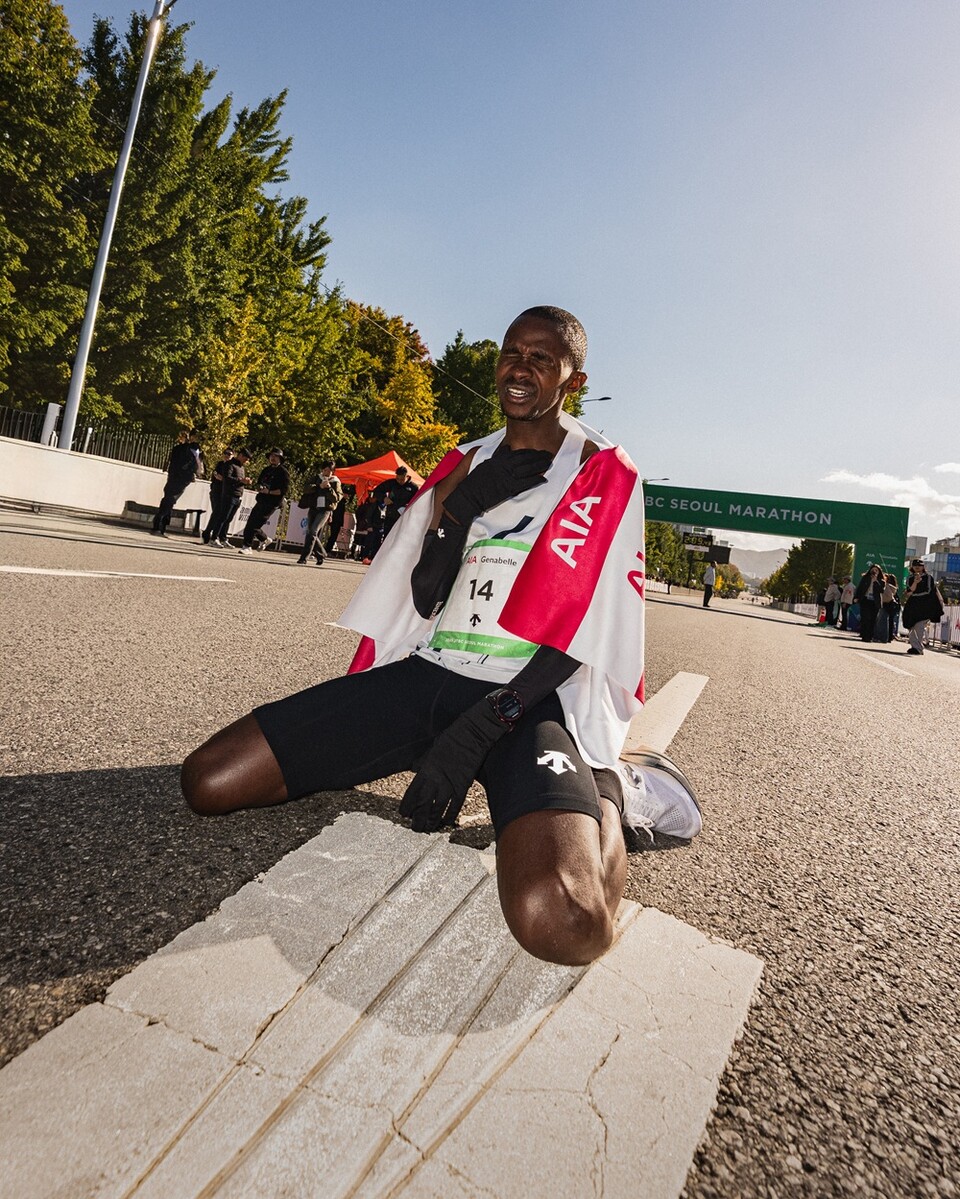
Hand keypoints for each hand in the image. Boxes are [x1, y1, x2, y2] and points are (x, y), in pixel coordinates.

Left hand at [399, 700, 508, 831]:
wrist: (472, 734)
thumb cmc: (451, 738)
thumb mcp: (431, 750)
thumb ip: (422, 763)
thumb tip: (414, 769)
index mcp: (426, 769)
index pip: (412, 793)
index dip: (407, 806)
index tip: (404, 814)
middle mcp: (436, 779)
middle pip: (423, 804)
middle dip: (418, 818)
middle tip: (414, 827)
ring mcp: (450, 784)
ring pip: (438, 808)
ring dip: (431, 820)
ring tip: (428, 828)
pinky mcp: (463, 786)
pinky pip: (455, 805)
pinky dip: (450, 815)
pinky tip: (445, 823)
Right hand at [443, 448, 551, 525]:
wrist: (469, 496)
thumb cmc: (476, 482)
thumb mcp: (486, 464)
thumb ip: (498, 456)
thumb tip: (507, 447)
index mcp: (498, 460)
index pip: (517, 453)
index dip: (529, 452)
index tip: (538, 450)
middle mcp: (504, 466)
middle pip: (525, 459)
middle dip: (538, 456)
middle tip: (548, 454)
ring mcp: (507, 477)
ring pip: (527, 469)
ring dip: (539, 466)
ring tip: (549, 463)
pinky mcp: (508, 489)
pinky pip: (525, 483)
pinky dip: (535, 480)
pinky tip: (543, 479)